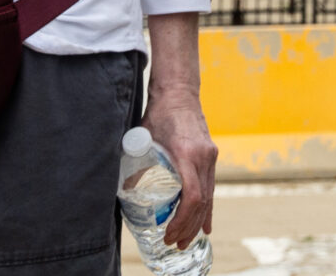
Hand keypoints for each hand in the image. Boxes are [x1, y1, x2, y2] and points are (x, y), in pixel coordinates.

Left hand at [143, 83, 215, 249]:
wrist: (179, 92)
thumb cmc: (159, 112)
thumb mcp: (144, 137)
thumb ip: (137, 161)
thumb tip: (124, 187)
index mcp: (188, 153)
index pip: (192, 196)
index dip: (182, 220)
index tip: (169, 233)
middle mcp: (204, 157)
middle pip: (202, 202)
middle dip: (189, 227)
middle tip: (175, 244)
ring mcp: (210, 156)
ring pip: (209, 197)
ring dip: (198, 221)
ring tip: (186, 240)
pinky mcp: (211, 155)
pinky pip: (211, 187)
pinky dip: (207, 208)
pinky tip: (206, 225)